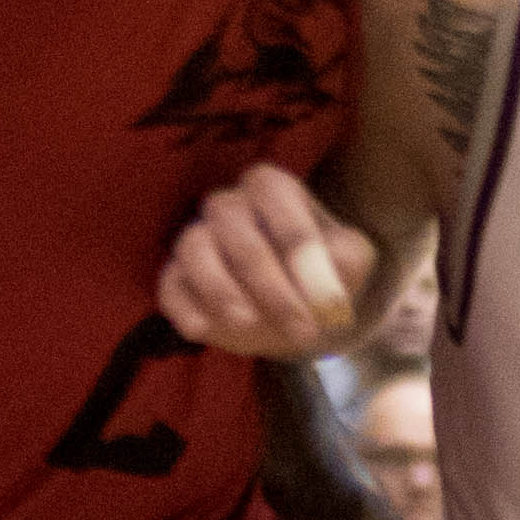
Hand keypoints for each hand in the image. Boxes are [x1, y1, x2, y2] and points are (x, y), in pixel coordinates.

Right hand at [159, 160, 379, 356]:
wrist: (300, 313)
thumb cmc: (325, 274)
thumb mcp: (351, 262)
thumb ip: (344, 260)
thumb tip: (325, 278)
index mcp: (273, 189)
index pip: (274, 193)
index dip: (296, 237)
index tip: (325, 294)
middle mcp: (230, 206)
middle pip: (233, 223)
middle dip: (269, 280)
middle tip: (302, 328)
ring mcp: (199, 240)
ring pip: (193, 247)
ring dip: (220, 287)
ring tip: (248, 323)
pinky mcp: (177, 278)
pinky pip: (168, 284)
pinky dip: (182, 307)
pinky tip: (203, 330)